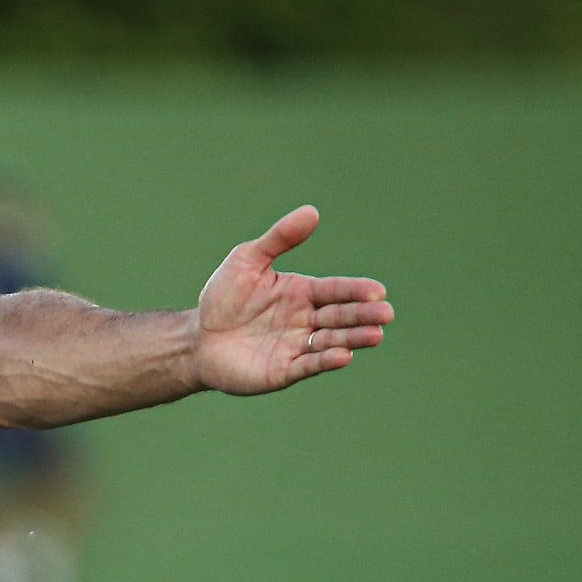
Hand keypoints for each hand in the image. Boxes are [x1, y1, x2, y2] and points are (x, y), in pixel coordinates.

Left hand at [194, 206, 392, 394]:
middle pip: (340, 317)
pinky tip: (343, 356)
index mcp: (302, 293)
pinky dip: (325, 361)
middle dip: (363, 316)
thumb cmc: (223, 297)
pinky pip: (308, 365)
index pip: (336, 290)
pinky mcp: (283, 370)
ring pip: (331, 341)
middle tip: (385, 314)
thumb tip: (312, 211)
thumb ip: (279, 239)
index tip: (377, 291)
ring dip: (353, 339)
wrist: (196, 338)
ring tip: (375, 336)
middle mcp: (305, 320)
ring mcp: (296, 346)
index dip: (356, 291)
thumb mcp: (247, 260)